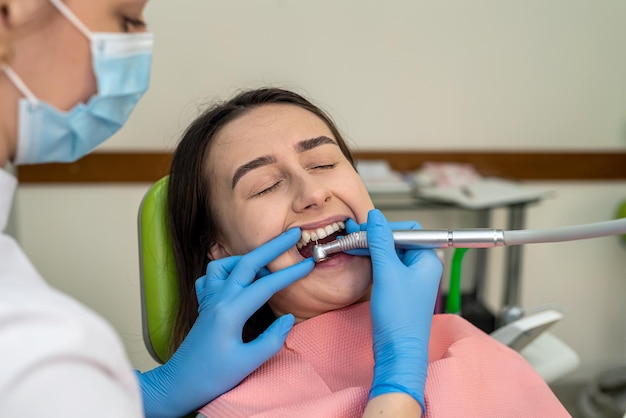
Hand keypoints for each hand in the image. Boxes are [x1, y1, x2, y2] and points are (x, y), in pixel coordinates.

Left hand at [136, 228, 313, 417]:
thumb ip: (272, 339)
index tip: (309, 264)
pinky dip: (226, 270)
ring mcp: (208, 300)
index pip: (266, 285)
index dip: (290, 273)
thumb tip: (288, 318)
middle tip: (293, 234)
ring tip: (265, 263)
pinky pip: (211, 277)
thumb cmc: (212, 376)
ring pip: (225, 264)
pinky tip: (237, 278)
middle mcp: (218, 299)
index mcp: (230, 311)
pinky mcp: (204, 305)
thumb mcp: (248, 362)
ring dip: (246, 257)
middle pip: (247, 263)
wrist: (179, 384)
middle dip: (272, 247)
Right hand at [364, 210, 442, 410]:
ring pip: (390, 253)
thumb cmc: (399, 316)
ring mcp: (411, 279)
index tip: (365, 229)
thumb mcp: (387, 272)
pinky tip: (360, 261)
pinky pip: (386, 267)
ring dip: (372, 249)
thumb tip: (376, 216)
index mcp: (427, 259)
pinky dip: (373, 262)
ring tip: (352, 247)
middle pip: (398, 240)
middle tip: (353, 237)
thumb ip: (380, 241)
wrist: (397, 351)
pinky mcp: (399, 289)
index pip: (409, 230)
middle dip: (375, 237)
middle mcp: (422, 267)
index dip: (386, 227)